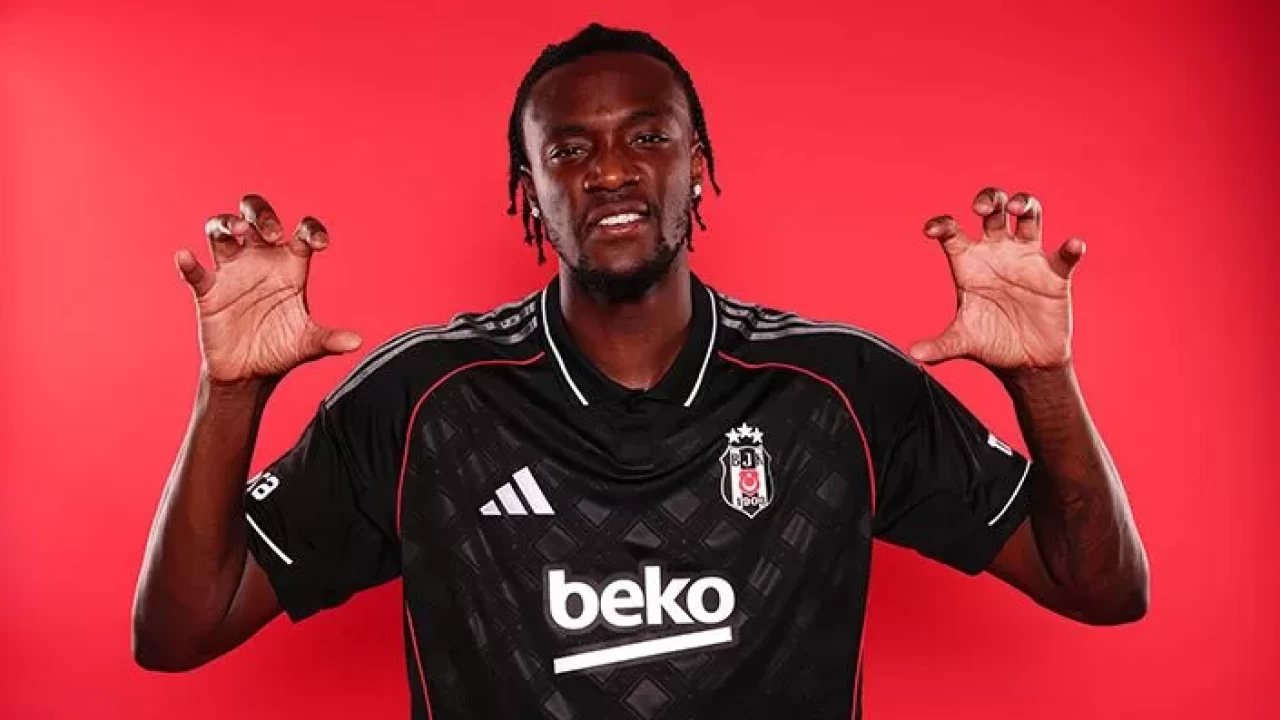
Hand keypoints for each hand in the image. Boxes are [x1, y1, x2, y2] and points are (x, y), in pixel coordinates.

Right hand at [175, 194, 360, 383]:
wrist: (249, 374)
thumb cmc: (281, 349)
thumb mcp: (308, 344)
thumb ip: (329, 339)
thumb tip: (356, 342)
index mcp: (290, 266)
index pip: (302, 233)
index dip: (311, 230)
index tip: (319, 244)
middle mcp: (260, 260)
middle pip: (256, 217)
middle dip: (263, 215)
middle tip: (271, 232)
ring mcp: (232, 271)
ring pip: (221, 230)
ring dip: (226, 223)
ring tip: (236, 230)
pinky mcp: (208, 291)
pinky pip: (195, 272)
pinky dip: (188, 263)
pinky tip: (186, 257)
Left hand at [908, 187, 1084, 373]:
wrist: (1025, 361)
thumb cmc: (991, 342)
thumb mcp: (963, 341)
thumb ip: (940, 345)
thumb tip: (915, 354)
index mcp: (969, 263)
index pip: (952, 233)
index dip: (942, 225)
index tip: (932, 230)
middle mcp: (997, 252)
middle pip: (993, 211)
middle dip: (988, 200)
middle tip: (981, 209)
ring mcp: (1027, 258)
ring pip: (1029, 215)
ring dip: (1024, 204)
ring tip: (1017, 208)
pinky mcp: (1055, 273)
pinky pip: (1065, 255)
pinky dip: (1070, 249)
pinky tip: (1072, 246)